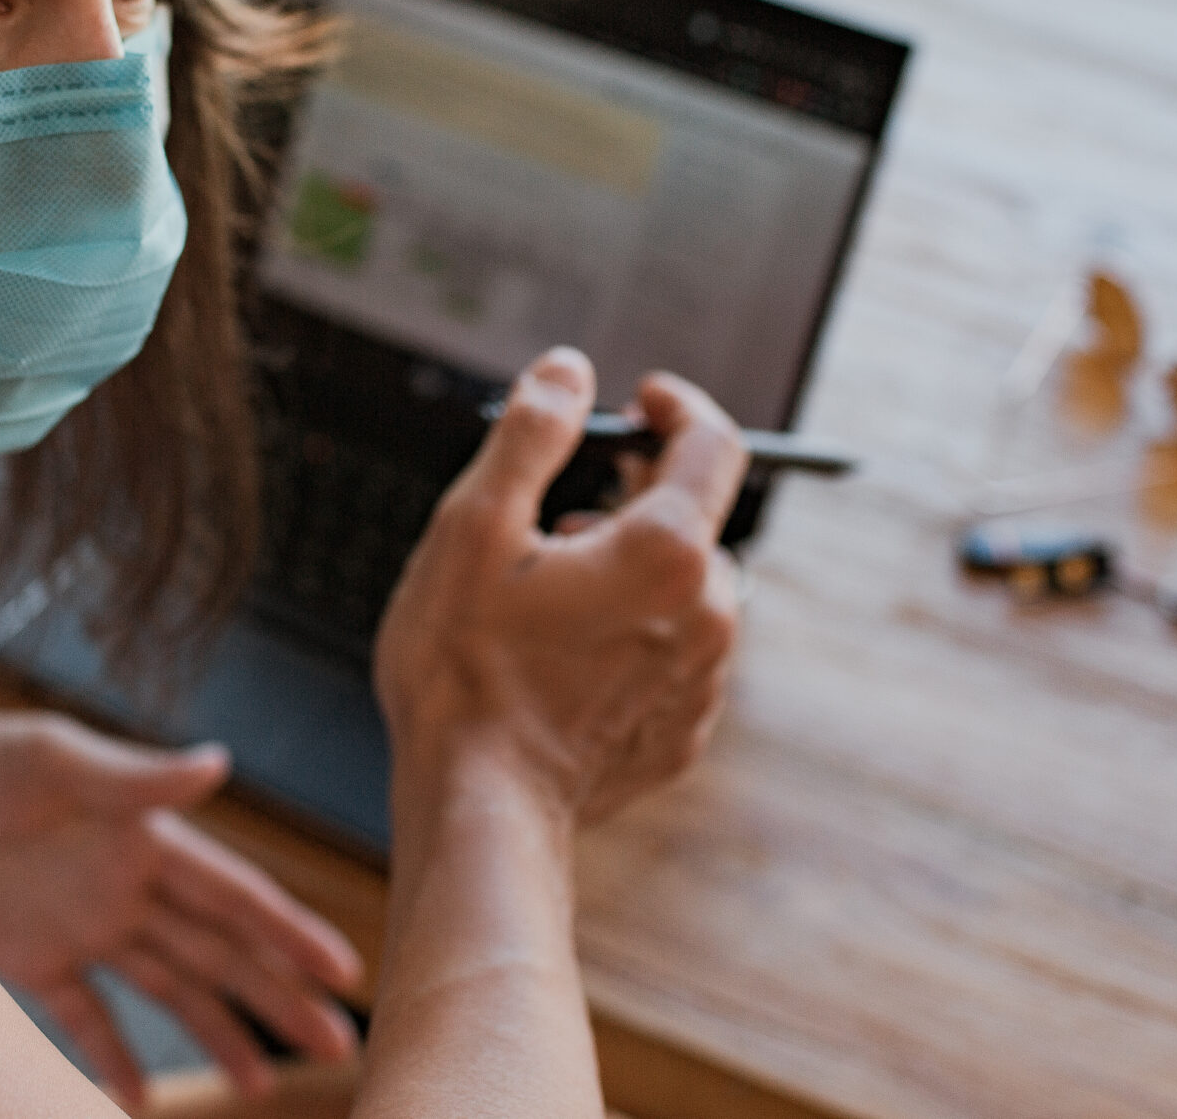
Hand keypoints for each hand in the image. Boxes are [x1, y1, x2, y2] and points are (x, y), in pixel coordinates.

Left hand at [0, 711, 363, 1102]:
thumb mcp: (52, 759)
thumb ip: (136, 776)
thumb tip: (221, 761)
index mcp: (145, 835)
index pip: (236, 895)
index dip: (293, 932)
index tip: (345, 972)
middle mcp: (126, 885)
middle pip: (220, 952)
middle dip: (281, 997)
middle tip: (339, 1045)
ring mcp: (82, 925)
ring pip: (170, 990)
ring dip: (218, 1034)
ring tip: (263, 1083)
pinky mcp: (29, 958)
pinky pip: (83, 1019)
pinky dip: (112, 1059)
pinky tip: (137, 1103)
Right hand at [375, 349, 746, 827]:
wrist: (477, 806)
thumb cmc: (464, 668)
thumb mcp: (475, 525)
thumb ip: (532, 433)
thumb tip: (570, 371)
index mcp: (669, 553)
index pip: (713, 445)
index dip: (677, 406)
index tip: (640, 398)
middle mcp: (709, 615)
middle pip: (695, 520)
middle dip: (635, 498)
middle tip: (558, 511)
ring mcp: (701, 682)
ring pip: (685, 591)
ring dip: (632, 572)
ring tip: (546, 595)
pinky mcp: (680, 733)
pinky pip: (672, 656)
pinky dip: (633, 636)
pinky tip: (563, 655)